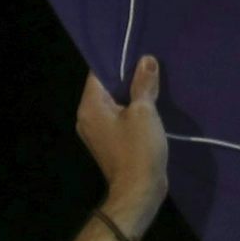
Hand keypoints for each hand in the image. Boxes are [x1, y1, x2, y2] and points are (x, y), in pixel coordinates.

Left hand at [77, 55, 168, 236]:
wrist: (139, 190)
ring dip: (131, 93)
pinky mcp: (109, 141)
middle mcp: (87, 117)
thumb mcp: (144, 112)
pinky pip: (118, 116)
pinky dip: (131, 109)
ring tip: (152, 79)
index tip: (135, 50)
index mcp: (90, 106)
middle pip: (105, 87)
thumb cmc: (138, 149)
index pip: (97, 73)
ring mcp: (96, 130)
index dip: (116, 60)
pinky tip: (150, 102)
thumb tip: (145, 60)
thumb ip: (143, 84)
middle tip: (149, 63)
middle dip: (126, 76)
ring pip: (113, 102)